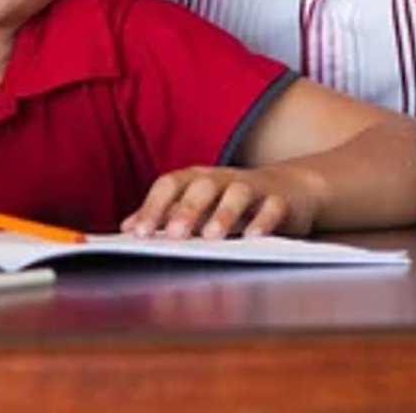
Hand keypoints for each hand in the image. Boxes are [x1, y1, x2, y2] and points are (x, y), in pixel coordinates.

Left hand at [124, 165, 320, 238]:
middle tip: (175, 235)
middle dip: (186, 210)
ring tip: (212, 237)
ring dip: (224, 213)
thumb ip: (164, 216)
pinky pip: (272, 207)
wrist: (288, 189)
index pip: (169, 185)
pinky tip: (253, 236)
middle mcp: (221, 179)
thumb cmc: (230, 202)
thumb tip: (127, 228)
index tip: (139, 233)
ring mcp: (252, 187)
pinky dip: (263, 220)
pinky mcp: (280, 200)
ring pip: (237, 193)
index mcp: (195, 179)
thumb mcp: (197, 206)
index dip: (153, 207)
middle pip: (201, 187)